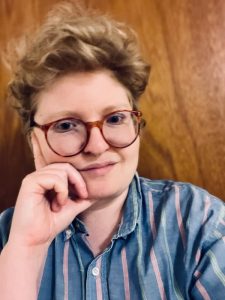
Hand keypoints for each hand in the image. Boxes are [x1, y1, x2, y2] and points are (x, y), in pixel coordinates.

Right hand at [8, 133, 92, 247]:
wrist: (36, 240)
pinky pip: (54, 178)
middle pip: (65, 166)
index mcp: (47, 179)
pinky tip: (57, 204)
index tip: (85, 195)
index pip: (67, 168)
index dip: (79, 179)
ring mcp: (33, 178)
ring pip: (61, 170)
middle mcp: (39, 176)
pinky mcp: (29, 183)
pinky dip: (61, 191)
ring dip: (66, 189)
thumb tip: (99, 192)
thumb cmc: (51, 224)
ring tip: (61, 205)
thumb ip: (83, 198)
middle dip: (78, 181)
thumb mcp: (72, 207)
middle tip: (81, 196)